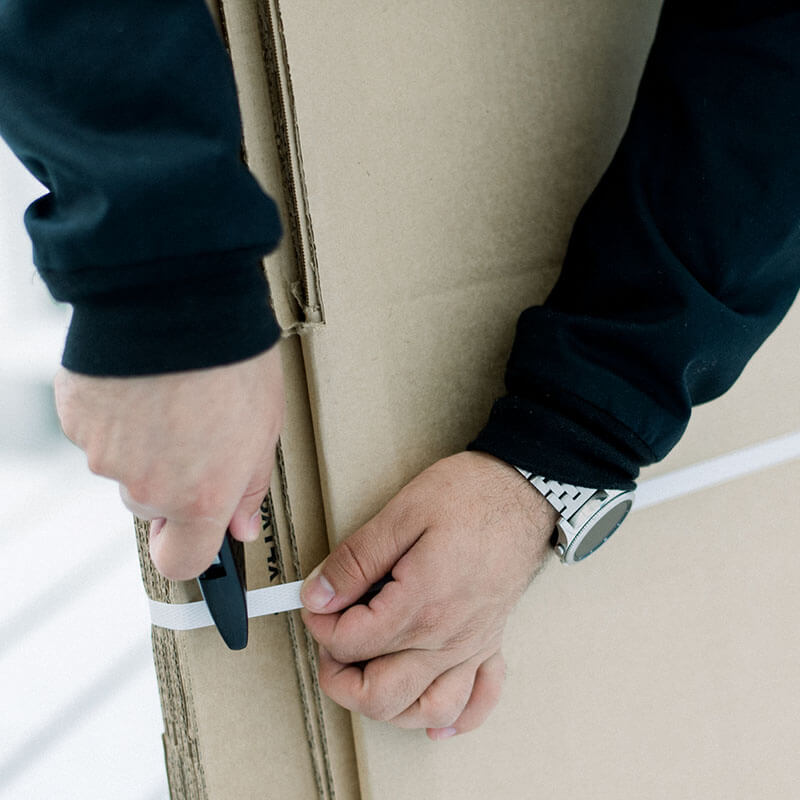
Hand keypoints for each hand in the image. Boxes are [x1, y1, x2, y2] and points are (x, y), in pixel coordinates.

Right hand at [54, 346, 284, 579]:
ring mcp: (104, 453)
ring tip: (170, 394)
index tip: (193, 534)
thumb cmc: (232, 360)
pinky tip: (142, 381)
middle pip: (150, 505)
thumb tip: (241, 528)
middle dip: (169, 480)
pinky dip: (115, 414)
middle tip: (194, 429)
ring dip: (142, 443)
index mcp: (199, 497)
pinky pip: (96, 430)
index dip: (187, 550)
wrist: (180, 299)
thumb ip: (249, 487)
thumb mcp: (264, 429)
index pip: (182, 561)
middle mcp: (146, 486)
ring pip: (122, 465)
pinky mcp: (76, 418)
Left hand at [300, 451, 556, 739]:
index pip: (351, 642)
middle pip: (380, 695)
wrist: (523, 492)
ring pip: (424, 710)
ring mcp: (472, 645)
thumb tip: (319, 594)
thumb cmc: (469, 497)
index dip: (321, 625)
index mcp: (420, 603)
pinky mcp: (491, 642)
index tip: (316, 603)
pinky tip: (432, 716)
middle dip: (340, 678)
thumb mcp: (403, 513)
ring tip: (366, 674)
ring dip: (386, 706)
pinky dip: (453, 718)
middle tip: (330, 642)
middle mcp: (447, 637)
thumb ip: (357, 560)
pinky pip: (478, 701)